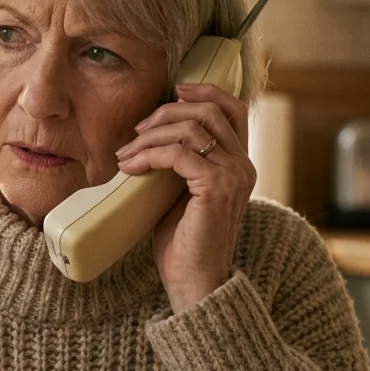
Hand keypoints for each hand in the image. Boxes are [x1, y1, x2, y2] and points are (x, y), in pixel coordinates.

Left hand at [114, 83, 255, 314]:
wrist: (194, 281)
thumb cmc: (184, 241)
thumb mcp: (181, 192)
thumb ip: (179, 163)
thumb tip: (149, 137)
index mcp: (240, 164)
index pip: (233, 109)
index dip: (205, 91)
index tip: (174, 90)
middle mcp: (243, 166)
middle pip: (208, 111)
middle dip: (166, 113)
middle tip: (136, 131)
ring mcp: (234, 175)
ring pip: (190, 129)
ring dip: (150, 137)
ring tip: (125, 154)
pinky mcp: (216, 187)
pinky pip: (178, 154)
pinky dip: (148, 155)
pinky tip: (129, 168)